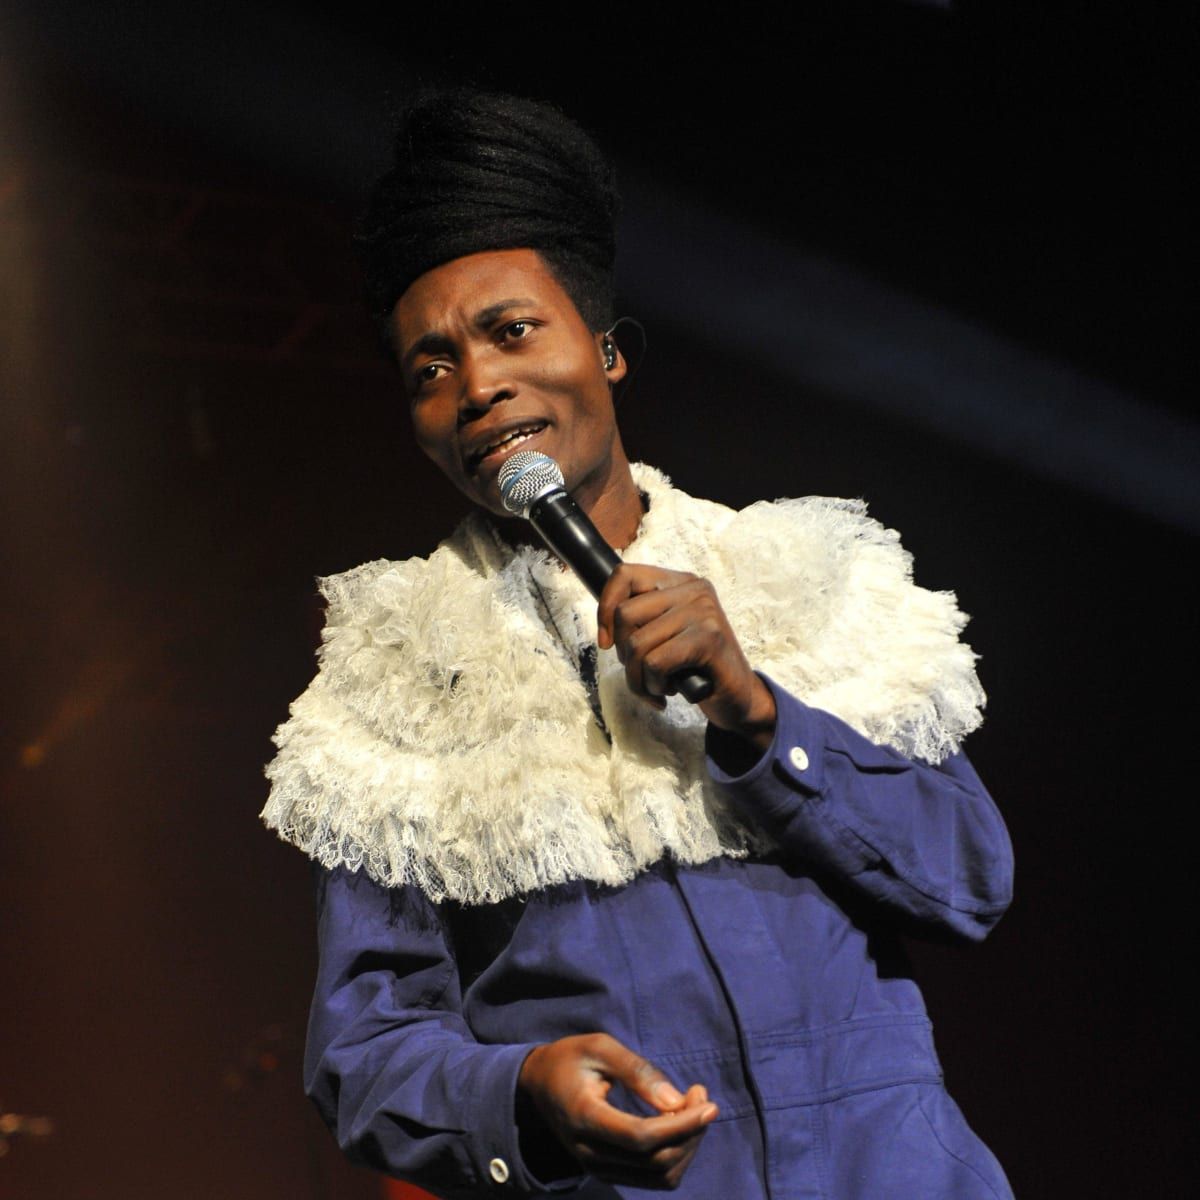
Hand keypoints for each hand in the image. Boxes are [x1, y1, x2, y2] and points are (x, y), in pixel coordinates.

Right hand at [517, 1033, 717, 1188]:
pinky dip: (676, 1156)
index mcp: (584, 1117)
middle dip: (690, 1132)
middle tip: (701, 1096)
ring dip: (687, 1146)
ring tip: (691, 1108)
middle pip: (656, 1161)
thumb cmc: (572, 1058)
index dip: (681, 1124)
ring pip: (660, 1176)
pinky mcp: (607, 1172)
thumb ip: (637, 1070)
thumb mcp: (600, 1047)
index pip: (641, 1137)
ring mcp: (597, 1167)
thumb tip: (675, 1101)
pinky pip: (653, 1178)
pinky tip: (678, 1125)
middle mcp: (589, 1152)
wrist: (539, 1084)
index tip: (709, 1104)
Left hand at [596, 563, 776, 749]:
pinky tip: (670, 690)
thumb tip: (605, 628)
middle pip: (625, 614)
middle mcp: (693, 589)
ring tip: (657, 686)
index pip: (625, 574)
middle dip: (624, 654)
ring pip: (637, 644)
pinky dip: (654, 685)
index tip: (608, 642)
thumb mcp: (665, 635)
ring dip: (638, 679)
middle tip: (644, 672)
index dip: (605, 608)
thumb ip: (640, 621)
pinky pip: (656, 662)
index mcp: (680, 582)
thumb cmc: (695, 667)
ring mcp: (703, 611)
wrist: (737, 696)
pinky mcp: (709, 638)